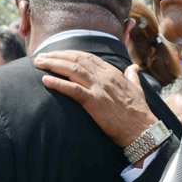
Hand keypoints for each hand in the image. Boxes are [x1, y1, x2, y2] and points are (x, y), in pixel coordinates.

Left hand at [34, 50, 157, 147]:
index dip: (69, 53)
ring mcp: (99, 88)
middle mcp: (104, 77)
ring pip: (73, 70)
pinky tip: (45, 80)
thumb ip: (132, 76)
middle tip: (40, 56)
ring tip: (39, 64)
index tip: (56, 53)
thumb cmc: (139, 111)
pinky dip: (58, 83)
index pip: (87, 56)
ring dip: (53, 65)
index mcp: (113, 72)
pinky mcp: (94, 102)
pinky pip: (73, 89)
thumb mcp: (137, 89)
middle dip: (57, 56)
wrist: (142, 129)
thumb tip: (134, 68)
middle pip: (77, 59)